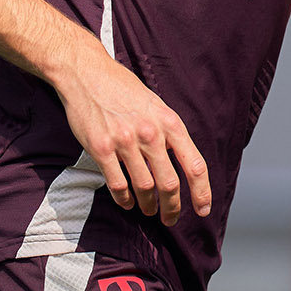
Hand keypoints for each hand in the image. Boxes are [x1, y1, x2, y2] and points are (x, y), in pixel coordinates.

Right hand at [51, 43, 211, 225]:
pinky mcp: (101, 148)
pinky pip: (117, 184)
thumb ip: (168, 131)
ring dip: (148, 205)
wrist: (87, 72)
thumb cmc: (123, 88)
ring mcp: (125, 141)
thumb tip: (180, 161)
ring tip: (148, 210)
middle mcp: (151, 133)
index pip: (194, 165)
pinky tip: (127, 203)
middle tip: (170, 218)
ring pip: (144, 188)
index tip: (202, 209)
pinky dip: (124, 199)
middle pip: (170, 183)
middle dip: (172, 208)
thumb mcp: (156, 104)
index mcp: (170, 122)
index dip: (202, 192)